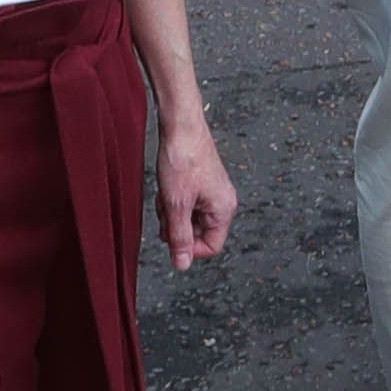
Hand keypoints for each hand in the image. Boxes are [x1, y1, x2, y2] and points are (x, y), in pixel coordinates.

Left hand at [156, 120, 236, 268]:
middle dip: (177, 226)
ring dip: (173, 213)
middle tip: (166, 209)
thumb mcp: (176, 205)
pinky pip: (186, 204)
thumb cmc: (182, 160)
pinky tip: (167, 187)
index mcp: (224, 209)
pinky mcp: (201, 184)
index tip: (170, 236)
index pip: (211, 247)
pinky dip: (173, 200)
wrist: (180, 126)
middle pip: (198, 233)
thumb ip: (179, 237)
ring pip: (189, 218)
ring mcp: (212, 193)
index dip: (189, 248)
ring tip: (166, 194)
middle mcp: (222, 202)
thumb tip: (182, 265)